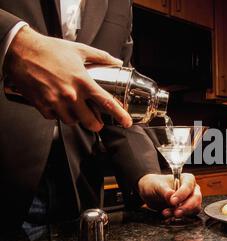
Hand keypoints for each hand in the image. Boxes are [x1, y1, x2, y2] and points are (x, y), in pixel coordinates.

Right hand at [3, 26, 131, 130]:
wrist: (21, 50)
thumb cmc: (49, 49)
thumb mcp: (79, 50)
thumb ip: (101, 57)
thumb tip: (117, 61)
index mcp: (83, 82)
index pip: (107, 103)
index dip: (120, 115)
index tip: (126, 122)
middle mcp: (70, 94)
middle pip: (90, 122)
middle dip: (96, 124)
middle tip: (96, 121)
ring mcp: (55, 102)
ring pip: (72, 122)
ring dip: (77, 119)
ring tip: (75, 109)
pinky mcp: (42, 105)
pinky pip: (55, 118)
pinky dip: (58, 115)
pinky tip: (59, 105)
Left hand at [138, 173, 201, 217]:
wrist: (151, 193)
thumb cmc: (155, 184)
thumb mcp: (157, 185)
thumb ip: (165, 190)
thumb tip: (171, 194)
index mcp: (187, 179)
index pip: (189, 186)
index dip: (182, 194)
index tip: (173, 201)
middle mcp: (192, 189)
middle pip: (196, 198)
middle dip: (186, 207)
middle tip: (176, 213)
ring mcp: (191, 200)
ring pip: (194, 209)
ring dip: (181, 213)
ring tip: (166, 213)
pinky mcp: (187, 210)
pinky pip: (188, 216)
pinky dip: (179, 218)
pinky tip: (168, 217)